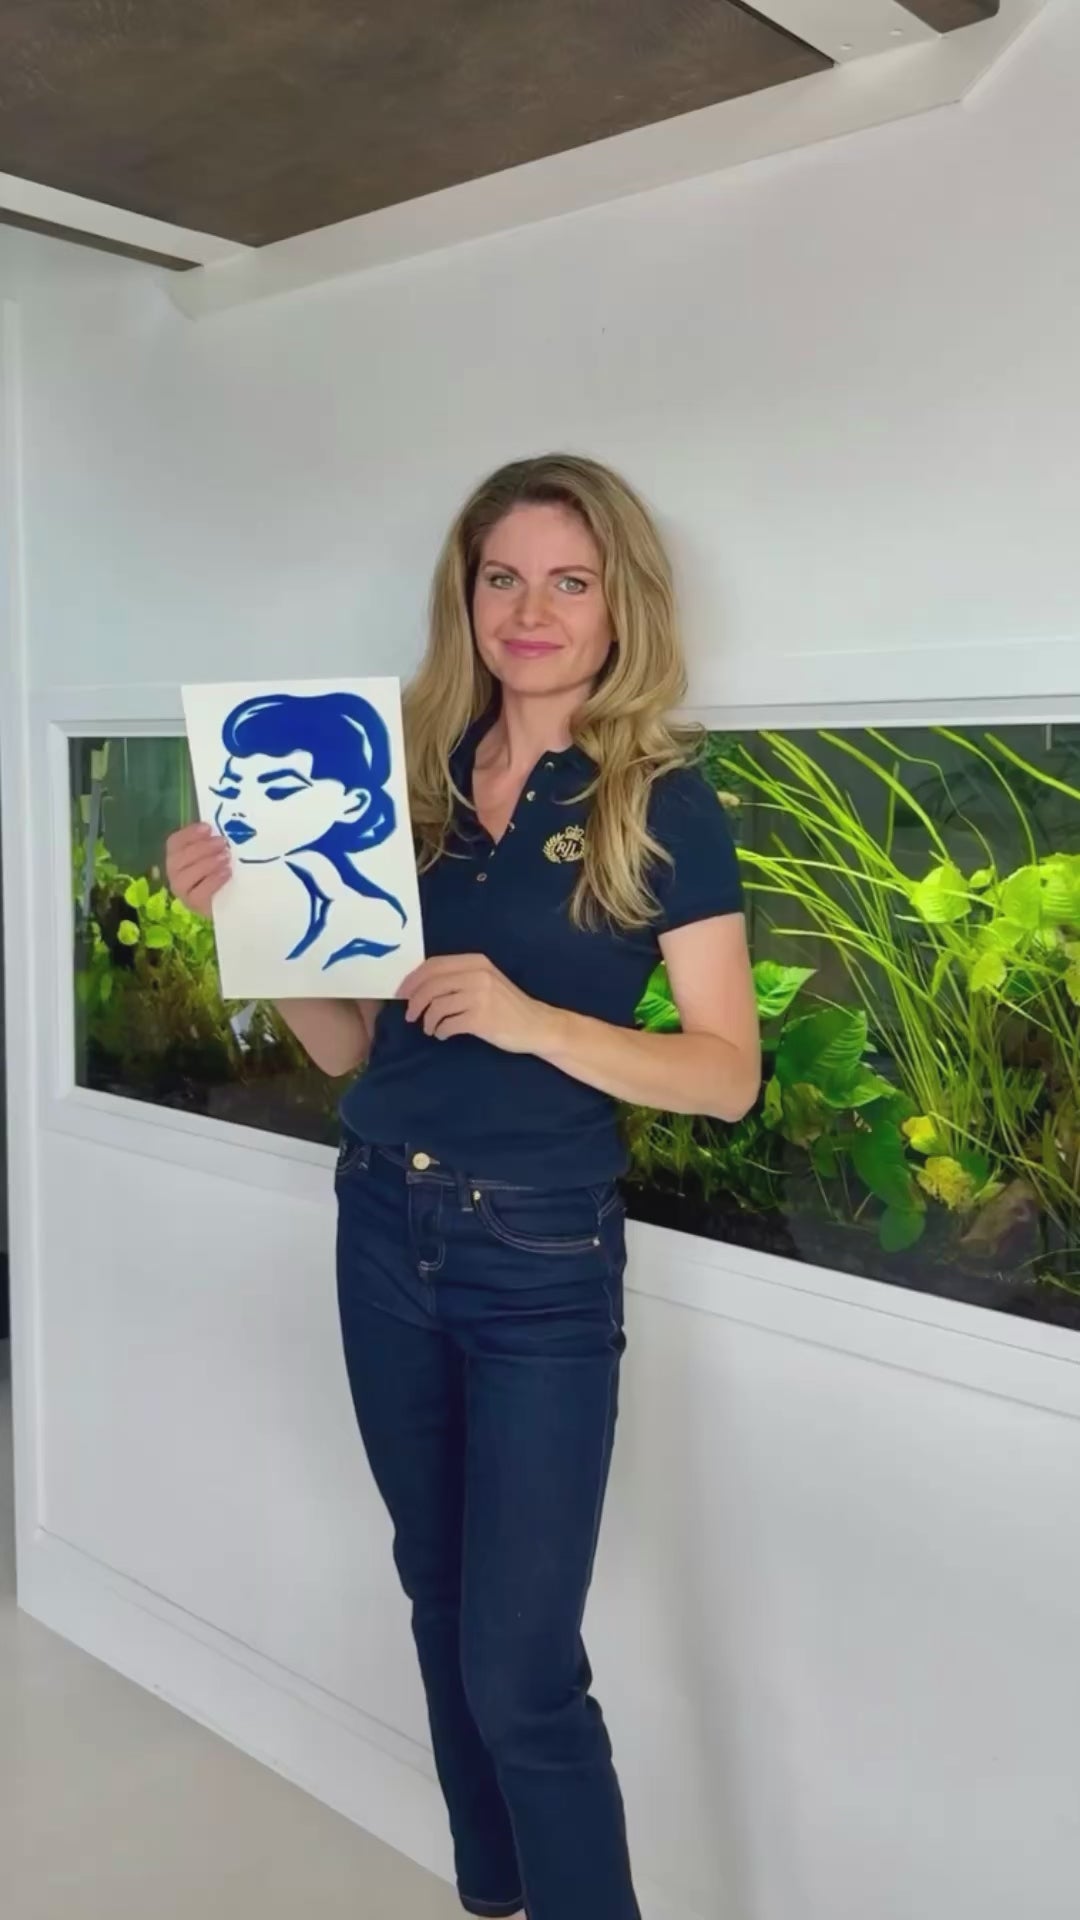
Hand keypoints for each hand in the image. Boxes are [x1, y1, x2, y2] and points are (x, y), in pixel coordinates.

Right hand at [165, 822, 231, 916]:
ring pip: (185, 876)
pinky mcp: (193, 904)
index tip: (208, 828)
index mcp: (177, 855)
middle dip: (202, 848)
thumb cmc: (220, 870)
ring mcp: (182, 890)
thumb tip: (219, 825)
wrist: (231, 899)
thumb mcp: (217, 852)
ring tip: (225, 858)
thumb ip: (212, 840)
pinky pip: (198, 894)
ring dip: (207, 864)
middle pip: (179, 858)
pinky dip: (212, 881)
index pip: (174, 842)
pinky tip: (226, 873)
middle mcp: (174, 872)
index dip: (189, 834)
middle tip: (222, 842)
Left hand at [398, 955, 559, 1053]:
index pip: (434, 965)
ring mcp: (480, 996)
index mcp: (476, 962)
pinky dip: (440, 1032)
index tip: (402, 994)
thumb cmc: (508, 1005)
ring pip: (436, 1006)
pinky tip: (444, 1035)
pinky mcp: (481, 1019)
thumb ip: (459, 978)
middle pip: (431, 984)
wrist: (536, 1025)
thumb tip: (419, 986)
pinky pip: (447, 1024)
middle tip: (409, 1015)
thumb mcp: (486, 981)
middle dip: (414, 1001)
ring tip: (431, 1029)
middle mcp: (477, 975)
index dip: (413, 979)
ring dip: (427, 1020)